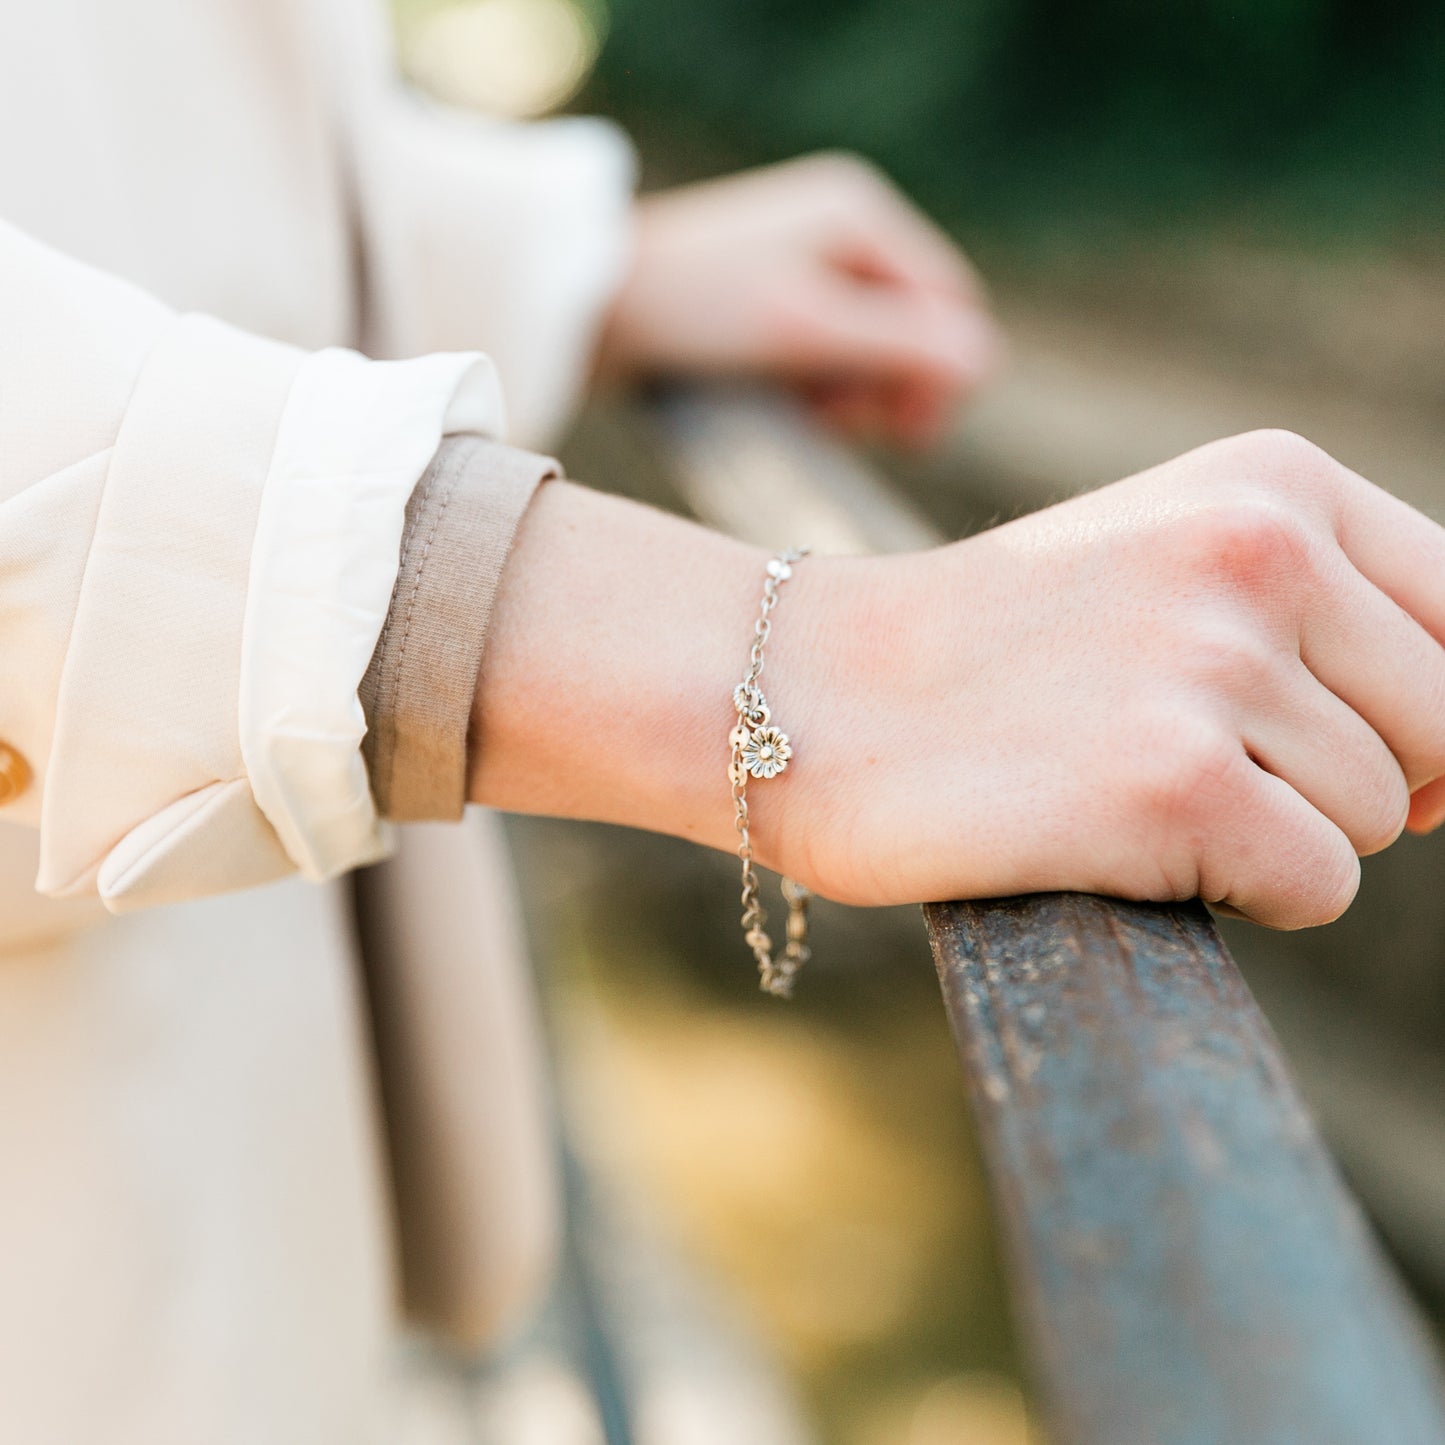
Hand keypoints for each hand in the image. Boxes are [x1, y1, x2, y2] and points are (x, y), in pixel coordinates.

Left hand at [596, 153, 1000, 448]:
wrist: (586, 306)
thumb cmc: (694, 306)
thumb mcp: (804, 328)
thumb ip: (899, 345)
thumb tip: (984, 364)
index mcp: (861, 216)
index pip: (947, 304)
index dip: (941, 375)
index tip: (906, 436)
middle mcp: (841, 233)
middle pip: (911, 330)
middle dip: (885, 387)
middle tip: (838, 424)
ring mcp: (806, 267)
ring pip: (867, 352)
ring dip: (847, 396)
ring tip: (800, 414)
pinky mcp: (772, 305)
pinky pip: (824, 358)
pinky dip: (813, 390)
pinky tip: (781, 407)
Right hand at [768, 430, 1444, 925]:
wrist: (805, 691)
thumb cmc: (983, 650)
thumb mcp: (1158, 568)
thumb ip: (1318, 618)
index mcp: (1270, 483)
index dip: (1424, 706)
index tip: (1360, 749)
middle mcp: (1257, 553)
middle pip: (1441, 725)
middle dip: (1353, 777)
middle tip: (1206, 770)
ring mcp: (1213, 664)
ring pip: (1377, 816)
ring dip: (1272, 832)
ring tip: (1127, 789)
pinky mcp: (1172, 781)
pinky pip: (1317, 884)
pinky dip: (1240, 890)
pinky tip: (1125, 843)